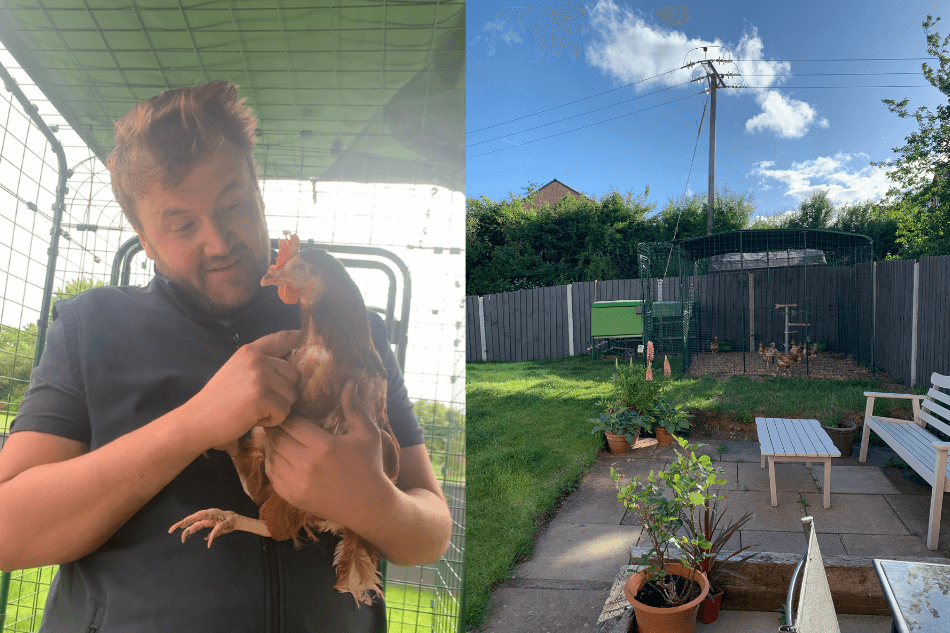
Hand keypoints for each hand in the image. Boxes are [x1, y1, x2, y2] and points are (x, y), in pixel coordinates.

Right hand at [184, 329, 300, 450]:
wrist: (196, 420)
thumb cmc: (218, 399)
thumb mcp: (237, 370)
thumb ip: (260, 363)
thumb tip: (291, 365)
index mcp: (251, 351)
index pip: (281, 338)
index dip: (295, 338)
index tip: (301, 338)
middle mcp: (257, 360)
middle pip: (294, 374)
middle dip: (284, 391)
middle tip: (262, 400)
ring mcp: (259, 377)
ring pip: (291, 395)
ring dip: (278, 407)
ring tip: (255, 409)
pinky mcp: (261, 398)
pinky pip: (284, 411)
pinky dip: (272, 420)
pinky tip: (254, 418)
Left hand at [263, 380, 394, 528]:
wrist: (367, 505)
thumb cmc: (369, 465)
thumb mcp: (367, 434)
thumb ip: (354, 408)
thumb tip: (350, 381)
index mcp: (324, 446)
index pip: (291, 423)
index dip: (287, 415)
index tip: (288, 410)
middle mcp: (306, 464)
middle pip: (277, 438)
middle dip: (276, 427)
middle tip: (277, 419)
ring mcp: (296, 483)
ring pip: (271, 455)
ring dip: (272, 444)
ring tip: (278, 435)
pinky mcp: (292, 496)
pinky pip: (272, 474)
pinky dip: (272, 461)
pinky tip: (280, 454)